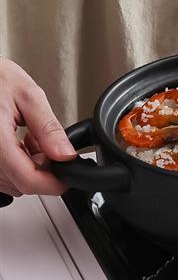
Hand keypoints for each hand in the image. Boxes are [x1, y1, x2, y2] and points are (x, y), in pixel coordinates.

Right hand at [0, 58, 74, 196]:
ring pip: (11, 181)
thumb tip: (65, 155)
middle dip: (43, 169)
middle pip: (21, 183)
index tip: (68, 174)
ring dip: (28, 166)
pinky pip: (0, 173)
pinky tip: (19, 143)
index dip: (55, 182)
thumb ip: (48, 128)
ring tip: (31, 140)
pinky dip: (15, 162)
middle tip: (49, 146)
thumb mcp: (28, 96)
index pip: (29, 181)